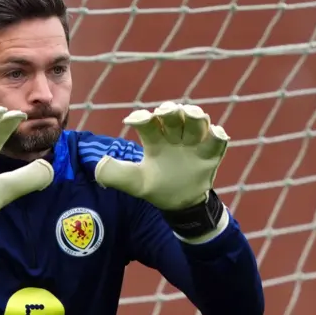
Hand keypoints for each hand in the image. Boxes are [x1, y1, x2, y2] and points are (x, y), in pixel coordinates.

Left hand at [94, 101, 229, 210]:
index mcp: (154, 139)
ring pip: (197, 122)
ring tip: (191, 115)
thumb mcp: (134, 183)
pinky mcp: (211, 154)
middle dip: (170, 111)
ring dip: (194, 116)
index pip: (149, 122)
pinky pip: (217, 141)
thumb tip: (98, 165)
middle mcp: (174, 136)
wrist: (180, 204)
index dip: (142, 118)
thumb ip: (115, 174)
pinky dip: (217, 135)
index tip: (132, 121)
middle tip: (164, 113)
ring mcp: (194, 143)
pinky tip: (214, 134)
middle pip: (174, 116)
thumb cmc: (155, 187)